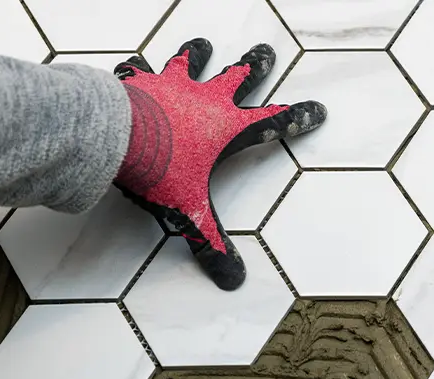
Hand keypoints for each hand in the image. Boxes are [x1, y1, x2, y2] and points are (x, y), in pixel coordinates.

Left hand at [112, 38, 325, 290]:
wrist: (114, 137)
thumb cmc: (158, 170)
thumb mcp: (189, 212)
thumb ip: (211, 243)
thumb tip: (233, 280)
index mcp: (227, 129)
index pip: (273, 123)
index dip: (298, 117)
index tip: (318, 109)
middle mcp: (206, 100)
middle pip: (239, 77)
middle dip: (256, 65)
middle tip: (267, 52)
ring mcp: (172, 85)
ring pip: (191, 62)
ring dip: (198, 54)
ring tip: (203, 44)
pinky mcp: (138, 81)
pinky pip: (139, 69)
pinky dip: (137, 68)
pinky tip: (132, 64)